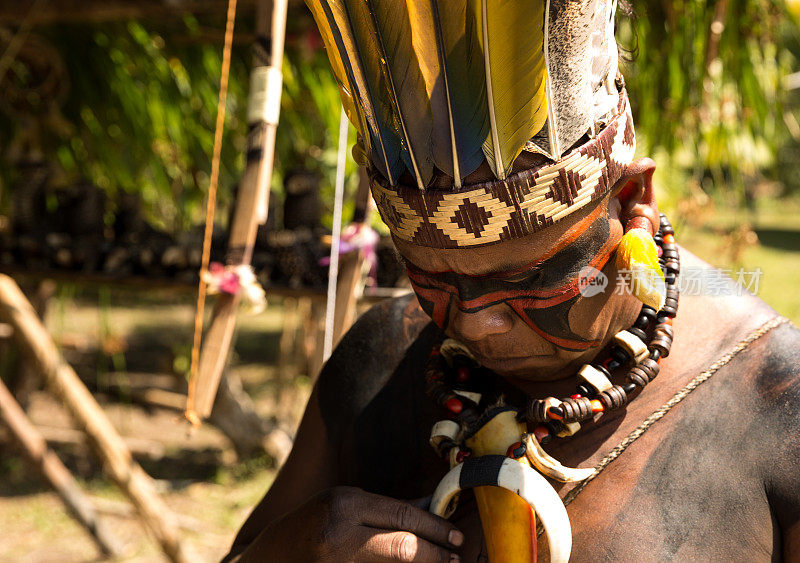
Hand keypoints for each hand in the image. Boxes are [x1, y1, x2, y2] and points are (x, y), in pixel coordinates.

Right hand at [240, 486, 463, 561]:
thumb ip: (385, 508)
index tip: (456, 536)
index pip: (403, 515)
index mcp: (344, 503)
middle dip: (436, 553)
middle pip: (404, 545)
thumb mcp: (342, 506)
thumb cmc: (307, 527)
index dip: (436, 527)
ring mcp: (336, 561)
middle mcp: (339, 532)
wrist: (264, 561)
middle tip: (455, 556)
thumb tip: (430, 505)